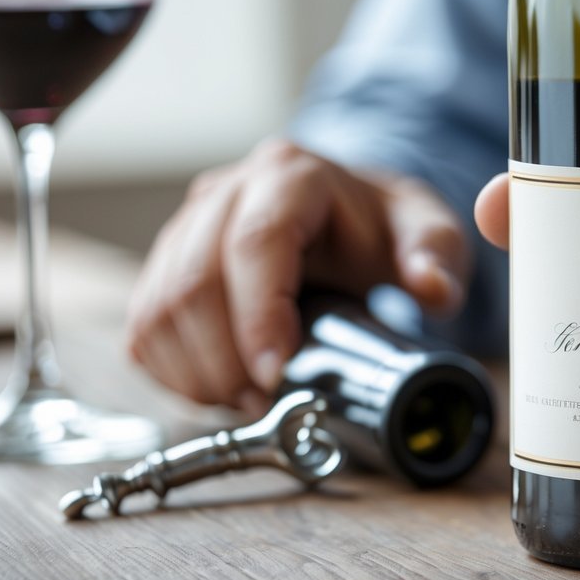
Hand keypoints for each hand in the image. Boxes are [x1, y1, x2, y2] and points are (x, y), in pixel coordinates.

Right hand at [127, 139, 468, 412]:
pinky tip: (216, 390)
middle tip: (264, 404)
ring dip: (195, 371)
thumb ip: (436, 256)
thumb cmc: (383, 227)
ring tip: (245, 403)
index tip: (274, 373)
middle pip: (194, 280)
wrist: (346, 214)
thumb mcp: (426, 232)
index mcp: (291, 175)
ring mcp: (186, 225)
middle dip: (223, 358)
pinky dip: (171, 370)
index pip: (256, 242)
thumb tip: (434, 288)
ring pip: (158, 306)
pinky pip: (143, 325)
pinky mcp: (163, 262)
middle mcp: (225, 192)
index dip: (257, 314)